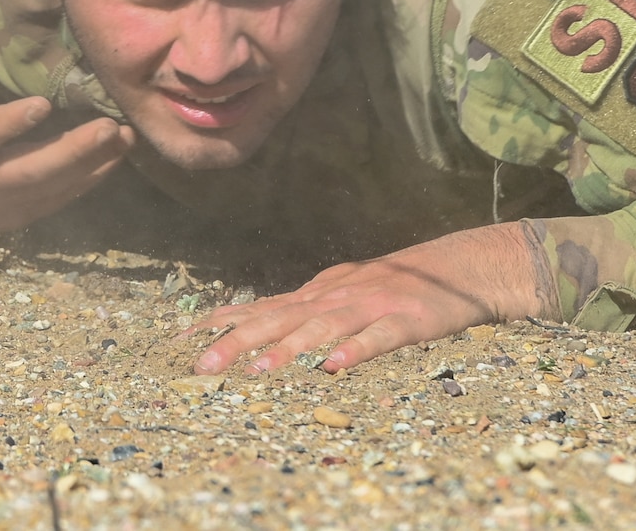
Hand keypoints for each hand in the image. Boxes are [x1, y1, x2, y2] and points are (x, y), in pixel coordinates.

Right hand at [0, 52, 133, 239]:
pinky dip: (83, 186)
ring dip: (89, 167)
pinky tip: (111, 164)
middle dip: (72, 151)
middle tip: (110, 127)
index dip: (7, 124)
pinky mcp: (6, 223)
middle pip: (26, 172)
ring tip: (124, 140)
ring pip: (47, 191)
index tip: (42, 104)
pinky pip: (51, 205)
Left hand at [187, 225, 549, 374]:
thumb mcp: (338, 292)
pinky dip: (355, 351)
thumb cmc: (391, 286)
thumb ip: (299, 309)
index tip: (181, 338)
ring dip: (289, 348)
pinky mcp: (404, 322)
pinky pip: (377, 340)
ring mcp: (369, 308)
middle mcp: (334, 298)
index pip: (260, 307)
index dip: (222, 322)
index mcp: (317, 295)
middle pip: (280, 319)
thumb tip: (254, 327)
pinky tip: (335, 367)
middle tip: (203, 366)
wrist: (454, 268)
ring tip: (258, 368)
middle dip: (239, 342)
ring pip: (322, 329)